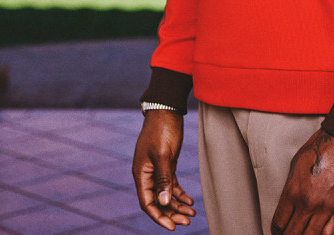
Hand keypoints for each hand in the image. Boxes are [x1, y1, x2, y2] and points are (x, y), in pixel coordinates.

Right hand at [133, 110, 195, 229]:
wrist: (166, 110)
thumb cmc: (163, 130)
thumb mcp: (164, 154)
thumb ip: (163, 178)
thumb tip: (162, 201)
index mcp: (141, 174)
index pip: (147, 202)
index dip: (158, 216)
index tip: (172, 227)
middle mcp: (146, 174)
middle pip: (157, 201)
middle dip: (171, 213)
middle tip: (188, 221)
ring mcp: (156, 169)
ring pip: (165, 194)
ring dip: (176, 205)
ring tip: (192, 213)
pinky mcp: (166, 164)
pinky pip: (171, 184)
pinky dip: (179, 193)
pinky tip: (190, 201)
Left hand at [271, 129, 333, 234]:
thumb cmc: (322, 149)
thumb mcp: (295, 166)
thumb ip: (290, 188)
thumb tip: (288, 205)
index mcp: (293, 192)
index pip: (279, 223)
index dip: (277, 230)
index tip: (279, 230)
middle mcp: (308, 203)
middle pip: (292, 234)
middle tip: (290, 234)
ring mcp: (326, 207)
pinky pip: (330, 233)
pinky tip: (320, 234)